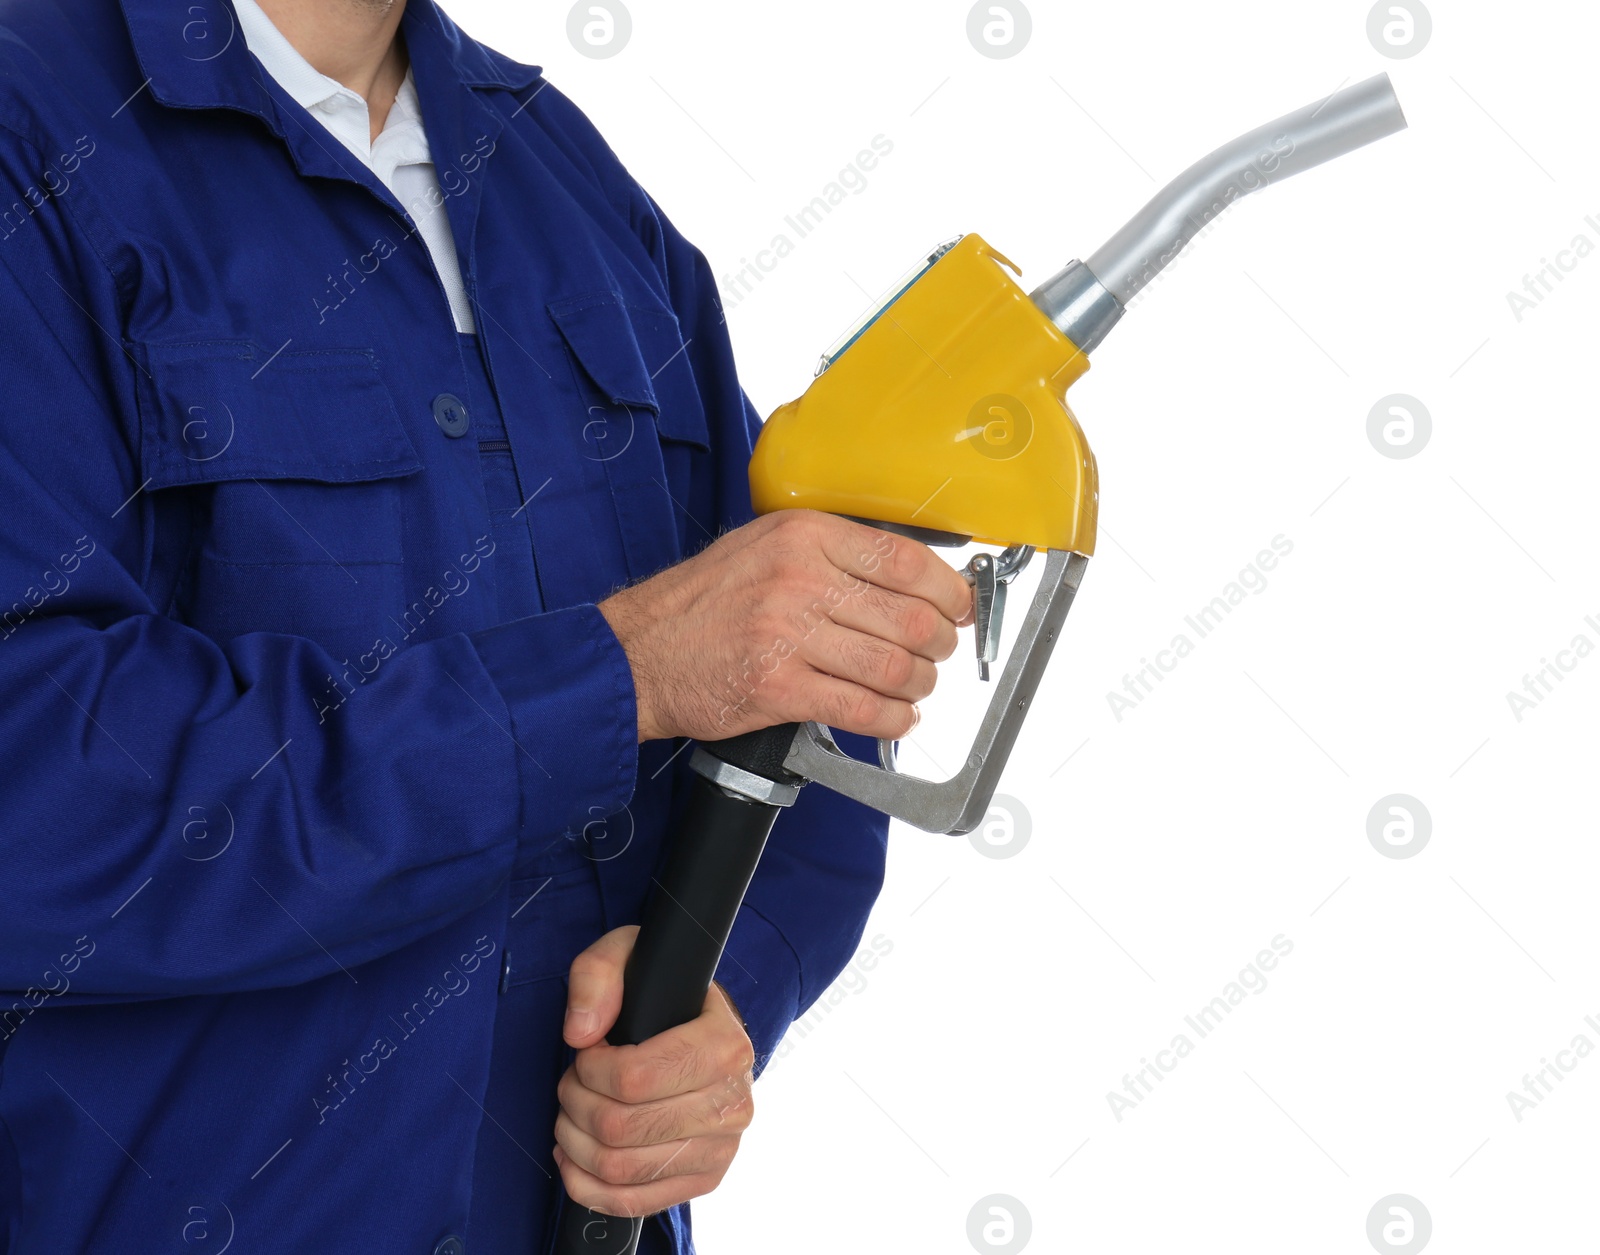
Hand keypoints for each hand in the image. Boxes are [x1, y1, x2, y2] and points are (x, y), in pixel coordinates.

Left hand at [554, 926, 754, 1217]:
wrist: (702, 1030)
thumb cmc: (662, 995)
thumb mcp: (628, 957)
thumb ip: (598, 977)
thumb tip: (581, 1033)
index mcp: (726, 1046)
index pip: (635, 1078)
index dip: (591, 1069)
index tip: (588, 1053)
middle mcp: (733, 1102)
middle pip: (621, 1127)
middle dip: (576, 1103)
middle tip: (573, 1082)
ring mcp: (722, 1147)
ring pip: (620, 1168)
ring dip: (575, 1142)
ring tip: (572, 1113)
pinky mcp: (705, 1178)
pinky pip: (633, 1203)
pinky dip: (587, 1185)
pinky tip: (575, 1157)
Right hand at [598, 510, 972, 741]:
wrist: (639, 652)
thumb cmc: (705, 602)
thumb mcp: (765, 547)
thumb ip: (833, 555)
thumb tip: (912, 577)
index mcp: (804, 535)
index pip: (906, 560)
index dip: (950, 591)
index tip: (960, 608)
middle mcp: (799, 579)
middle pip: (911, 618)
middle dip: (939, 645)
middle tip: (936, 654)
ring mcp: (788, 636)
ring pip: (894, 667)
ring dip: (918, 687)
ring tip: (912, 690)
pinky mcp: (779, 689)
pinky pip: (862, 709)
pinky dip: (892, 721)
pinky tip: (893, 718)